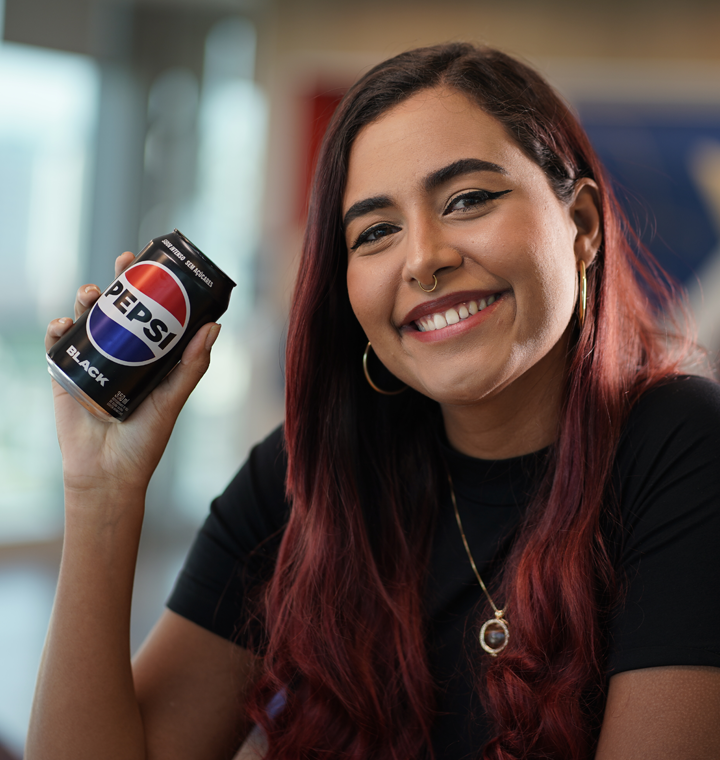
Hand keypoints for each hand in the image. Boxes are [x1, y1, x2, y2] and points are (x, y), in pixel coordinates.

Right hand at [46, 252, 219, 497]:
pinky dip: (58, 328)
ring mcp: (92, 361)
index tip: (157, 257)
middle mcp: (121, 354)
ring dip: (86, 298)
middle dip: (118, 279)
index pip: (152, 312)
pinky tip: (64, 323)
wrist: (106, 473)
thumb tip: (214, 327)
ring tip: (91, 293)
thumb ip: (192, 366)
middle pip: (118, 307)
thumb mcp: (173, 399)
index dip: (152, 284)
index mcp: (149, 357)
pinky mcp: (65, 374)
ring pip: (87, 318)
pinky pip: (58, 344)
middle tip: (123, 261)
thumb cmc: (145, 440)